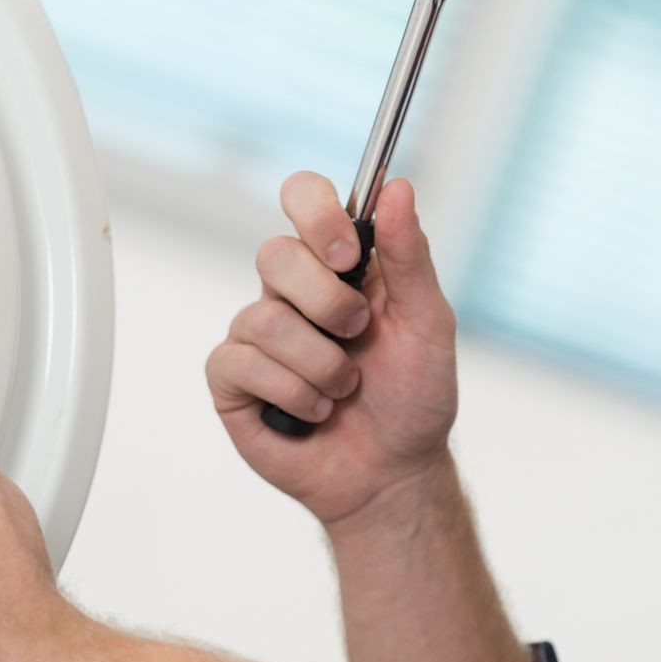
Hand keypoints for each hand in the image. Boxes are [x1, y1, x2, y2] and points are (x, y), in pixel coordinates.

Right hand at [205, 173, 457, 528]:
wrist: (394, 475)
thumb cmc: (414, 397)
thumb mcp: (428, 324)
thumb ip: (411, 256)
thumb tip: (398, 187)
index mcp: (337, 264)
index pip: (303, 197)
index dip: (316, 212)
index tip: (349, 254)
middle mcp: (291, 290)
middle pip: (274, 254)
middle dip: (327, 303)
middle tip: (359, 334)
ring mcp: (256, 334)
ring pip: (264, 318)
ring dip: (321, 364)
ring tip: (345, 390)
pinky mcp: (232, 379)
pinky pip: (240, 362)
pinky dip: (292, 392)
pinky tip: (314, 411)